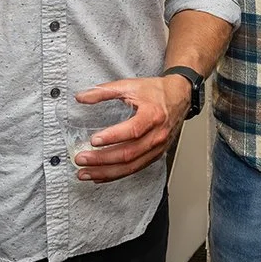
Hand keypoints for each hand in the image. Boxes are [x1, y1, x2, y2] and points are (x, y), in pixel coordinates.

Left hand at [71, 77, 190, 182]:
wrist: (180, 96)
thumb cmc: (157, 91)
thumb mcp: (130, 85)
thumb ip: (103, 91)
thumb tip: (81, 97)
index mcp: (152, 115)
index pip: (132, 131)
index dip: (112, 137)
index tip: (93, 140)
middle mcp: (157, 135)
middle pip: (128, 154)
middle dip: (102, 160)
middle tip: (81, 159)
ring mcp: (157, 148)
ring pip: (131, 166)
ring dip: (106, 172)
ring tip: (85, 173)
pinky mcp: (156, 155)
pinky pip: (135, 169)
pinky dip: (116, 175)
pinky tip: (100, 176)